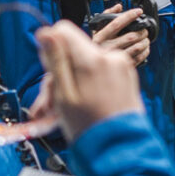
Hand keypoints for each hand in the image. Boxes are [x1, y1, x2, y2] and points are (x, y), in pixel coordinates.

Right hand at [35, 19, 142, 141]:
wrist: (119, 146)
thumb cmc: (89, 126)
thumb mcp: (63, 95)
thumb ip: (55, 61)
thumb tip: (46, 32)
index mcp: (93, 60)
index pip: (64, 30)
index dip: (52, 47)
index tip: (52, 68)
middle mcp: (111, 58)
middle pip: (77, 47)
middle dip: (66, 65)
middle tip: (65, 93)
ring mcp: (122, 66)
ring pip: (90, 59)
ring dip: (80, 75)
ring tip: (82, 101)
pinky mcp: (128, 74)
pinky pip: (104, 68)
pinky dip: (95, 80)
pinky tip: (94, 100)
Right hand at [91, 3, 149, 65]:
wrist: (92, 64)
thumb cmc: (97, 44)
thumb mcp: (97, 29)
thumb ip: (107, 15)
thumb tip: (118, 7)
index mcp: (100, 36)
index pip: (116, 23)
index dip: (129, 16)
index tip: (138, 11)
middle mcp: (107, 47)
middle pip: (131, 36)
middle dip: (142, 31)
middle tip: (145, 29)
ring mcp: (115, 57)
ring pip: (137, 47)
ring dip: (145, 41)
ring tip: (145, 38)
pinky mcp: (122, 65)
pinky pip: (139, 57)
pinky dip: (145, 51)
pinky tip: (145, 47)